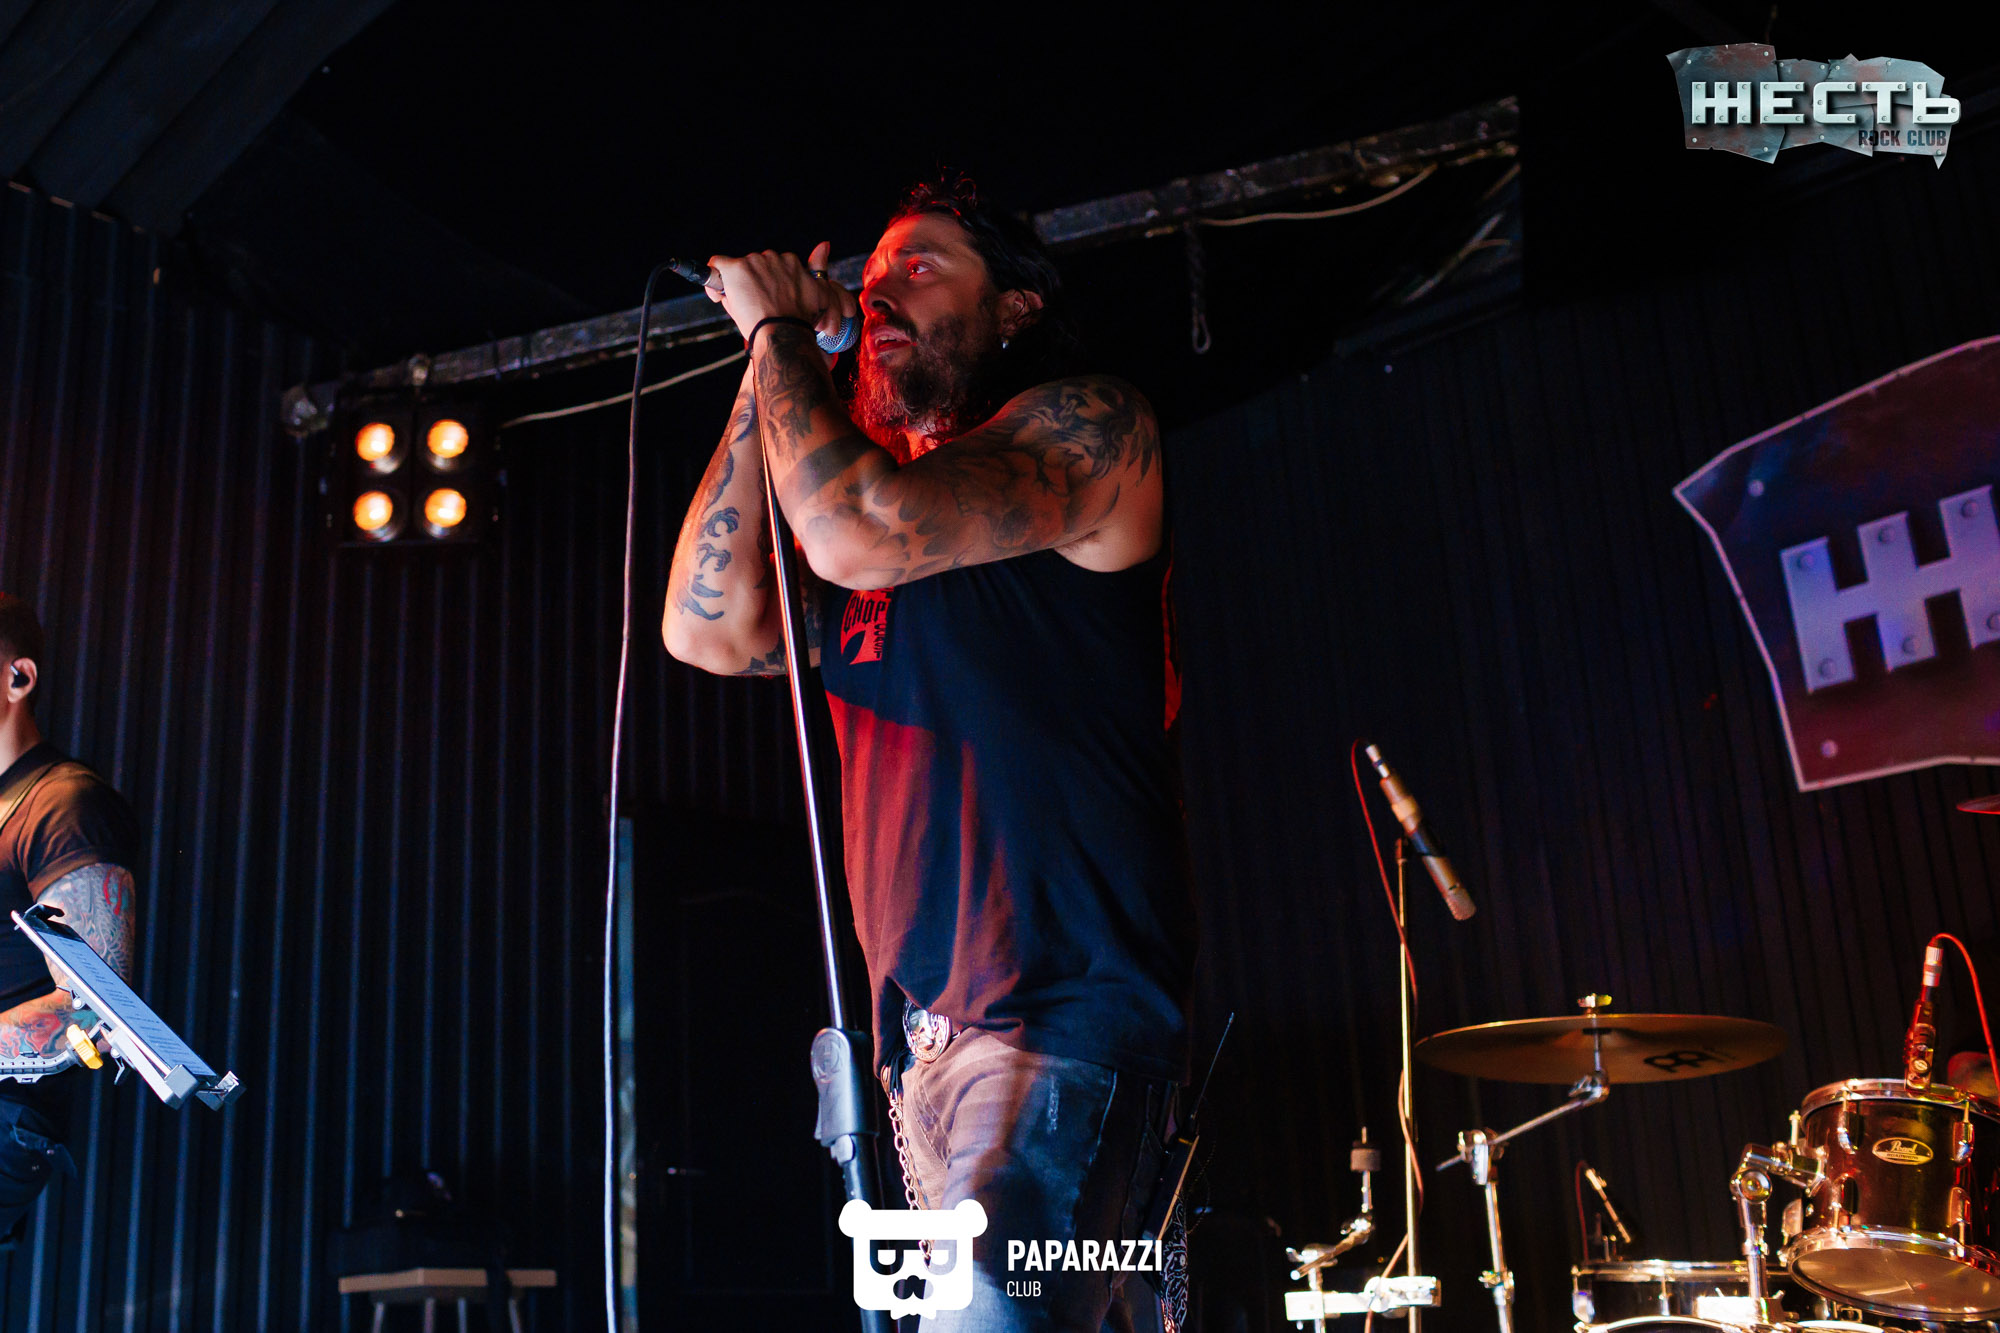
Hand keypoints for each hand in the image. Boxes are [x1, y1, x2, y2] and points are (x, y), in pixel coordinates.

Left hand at [705, 241, 856, 347]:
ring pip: (739, 270)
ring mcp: (753, 261)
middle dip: (754, 284)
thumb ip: (818, 268)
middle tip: (757, 308)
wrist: (784, 333)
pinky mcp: (735, 268)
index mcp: (791, 262)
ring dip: (738, 286)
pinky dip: (714, 279)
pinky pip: (717, 264)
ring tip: (744, 309)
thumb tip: (825, 242)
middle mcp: (773, 257)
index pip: (772, 268)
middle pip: (755, 268)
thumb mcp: (818, 295)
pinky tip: (718, 294)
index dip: (767, 283)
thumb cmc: (800, 321)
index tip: (767, 299)